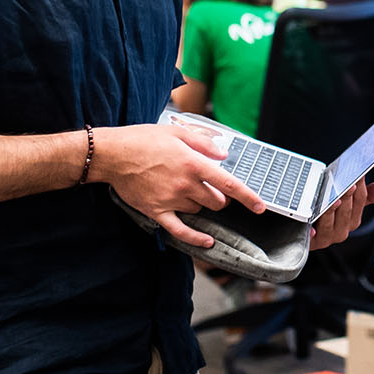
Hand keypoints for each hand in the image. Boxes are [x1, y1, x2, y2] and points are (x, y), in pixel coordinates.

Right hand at [96, 123, 265, 248]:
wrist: (112, 154)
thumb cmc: (143, 140)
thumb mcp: (176, 132)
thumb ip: (203, 142)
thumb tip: (224, 153)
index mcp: (193, 163)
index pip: (228, 183)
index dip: (248, 196)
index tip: (260, 206)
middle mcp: (185, 184)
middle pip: (216, 201)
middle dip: (220, 197)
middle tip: (212, 189)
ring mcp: (171, 200)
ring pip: (199, 211)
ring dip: (201, 205)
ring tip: (188, 192)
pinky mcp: (157, 211)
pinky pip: (180, 231)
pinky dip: (196, 238)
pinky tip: (207, 241)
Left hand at [309, 179, 373, 250]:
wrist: (300, 230)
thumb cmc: (325, 213)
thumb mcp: (345, 202)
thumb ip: (365, 195)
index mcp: (353, 220)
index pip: (360, 200)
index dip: (359, 186)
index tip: (357, 173)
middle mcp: (342, 231)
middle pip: (346, 211)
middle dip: (347, 197)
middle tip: (346, 183)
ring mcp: (326, 238)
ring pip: (330, 223)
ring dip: (331, 212)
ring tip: (333, 199)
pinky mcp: (310, 243)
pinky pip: (311, 238)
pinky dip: (312, 234)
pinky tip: (312, 228)